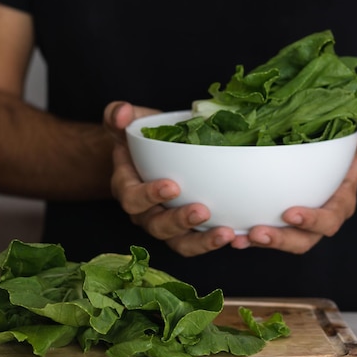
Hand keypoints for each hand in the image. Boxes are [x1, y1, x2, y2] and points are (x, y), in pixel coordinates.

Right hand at [103, 101, 237, 256]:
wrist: (153, 157)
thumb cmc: (141, 139)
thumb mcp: (129, 122)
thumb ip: (118, 114)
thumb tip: (122, 113)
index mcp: (127, 187)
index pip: (132, 197)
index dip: (149, 196)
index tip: (172, 186)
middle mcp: (145, 212)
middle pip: (157, 226)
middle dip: (179, 222)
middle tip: (203, 210)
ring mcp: (168, 224)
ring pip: (180, 242)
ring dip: (202, 241)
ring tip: (226, 233)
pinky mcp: (189, 230)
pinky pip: (200, 242)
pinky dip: (217, 241)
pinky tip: (238, 237)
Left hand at [230, 127, 356, 252]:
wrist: (331, 159)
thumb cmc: (344, 147)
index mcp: (341, 202)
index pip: (330, 217)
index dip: (312, 220)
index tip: (290, 213)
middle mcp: (321, 221)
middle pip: (305, 240)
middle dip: (281, 239)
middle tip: (258, 232)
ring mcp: (300, 226)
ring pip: (284, 242)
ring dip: (261, 243)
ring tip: (240, 239)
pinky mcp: (281, 224)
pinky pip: (266, 237)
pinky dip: (248, 239)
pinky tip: (231, 237)